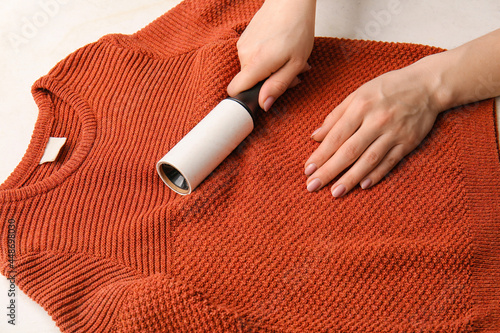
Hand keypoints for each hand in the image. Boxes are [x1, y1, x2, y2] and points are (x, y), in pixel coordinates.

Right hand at [227, 0, 315, 110]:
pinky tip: (280, 48)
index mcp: (256, 64)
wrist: (290, 0)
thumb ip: (278, 86)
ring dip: (269, 69)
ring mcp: (242, 45)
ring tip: (288, 57)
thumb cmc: (297, 29)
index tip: (262, 95)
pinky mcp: (245, 38)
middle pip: (249, 81)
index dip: (246, 97)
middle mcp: (244, 55)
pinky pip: (252, 57)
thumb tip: (264, 105)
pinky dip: (265, 58)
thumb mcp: (295, 63)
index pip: (234, 90)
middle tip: (290, 71)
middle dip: (267, 82)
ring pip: (252, 69)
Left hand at [304, 62, 443, 196]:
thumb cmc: (387, 88)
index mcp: (360, 106)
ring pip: (369, 160)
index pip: (336, 136)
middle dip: (329, 171)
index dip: (321, 155)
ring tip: (335, 192)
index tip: (307, 170)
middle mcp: (376, 121)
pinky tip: (363, 186)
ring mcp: (394, 133)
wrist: (427, 86)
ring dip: (350, 178)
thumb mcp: (358, 94)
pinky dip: (377, 174)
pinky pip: (390, 162)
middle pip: (349, 151)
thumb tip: (314, 137)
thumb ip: (335, 116)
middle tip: (313, 186)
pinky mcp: (408, 142)